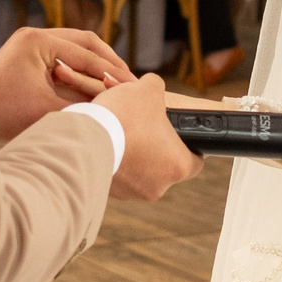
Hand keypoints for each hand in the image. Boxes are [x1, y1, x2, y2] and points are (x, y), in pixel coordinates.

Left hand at [0, 27, 133, 144]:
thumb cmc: (4, 115)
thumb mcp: (49, 112)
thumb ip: (83, 104)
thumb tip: (116, 102)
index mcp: (38, 41)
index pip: (86, 54)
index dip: (111, 72)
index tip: (132, 87)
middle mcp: (34, 34)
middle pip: (85, 41)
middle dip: (109, 61)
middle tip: (130, 79)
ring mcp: (29, 41)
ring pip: (76, 46)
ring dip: (96, 62)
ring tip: (117, 80)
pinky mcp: (27, 52)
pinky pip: (63, 55)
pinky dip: (80, 67)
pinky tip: (94, 82)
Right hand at [93, 75, 201, 200]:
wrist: (85, 138)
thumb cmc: (124, 116)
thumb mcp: (147, 89)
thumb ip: (156, 87)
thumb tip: (152, 87)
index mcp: (178, 166)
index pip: (195, 161)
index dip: (188, 144)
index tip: (177, 134)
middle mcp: (158, 187)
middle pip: (164, 166)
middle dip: (155, 148)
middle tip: (143, 128)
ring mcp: (132, 193)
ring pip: (139, 173)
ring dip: (133, 156)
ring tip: (120, 133)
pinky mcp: (109, 193)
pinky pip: (117, 176)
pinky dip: (114, 162)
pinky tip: (105, 144)